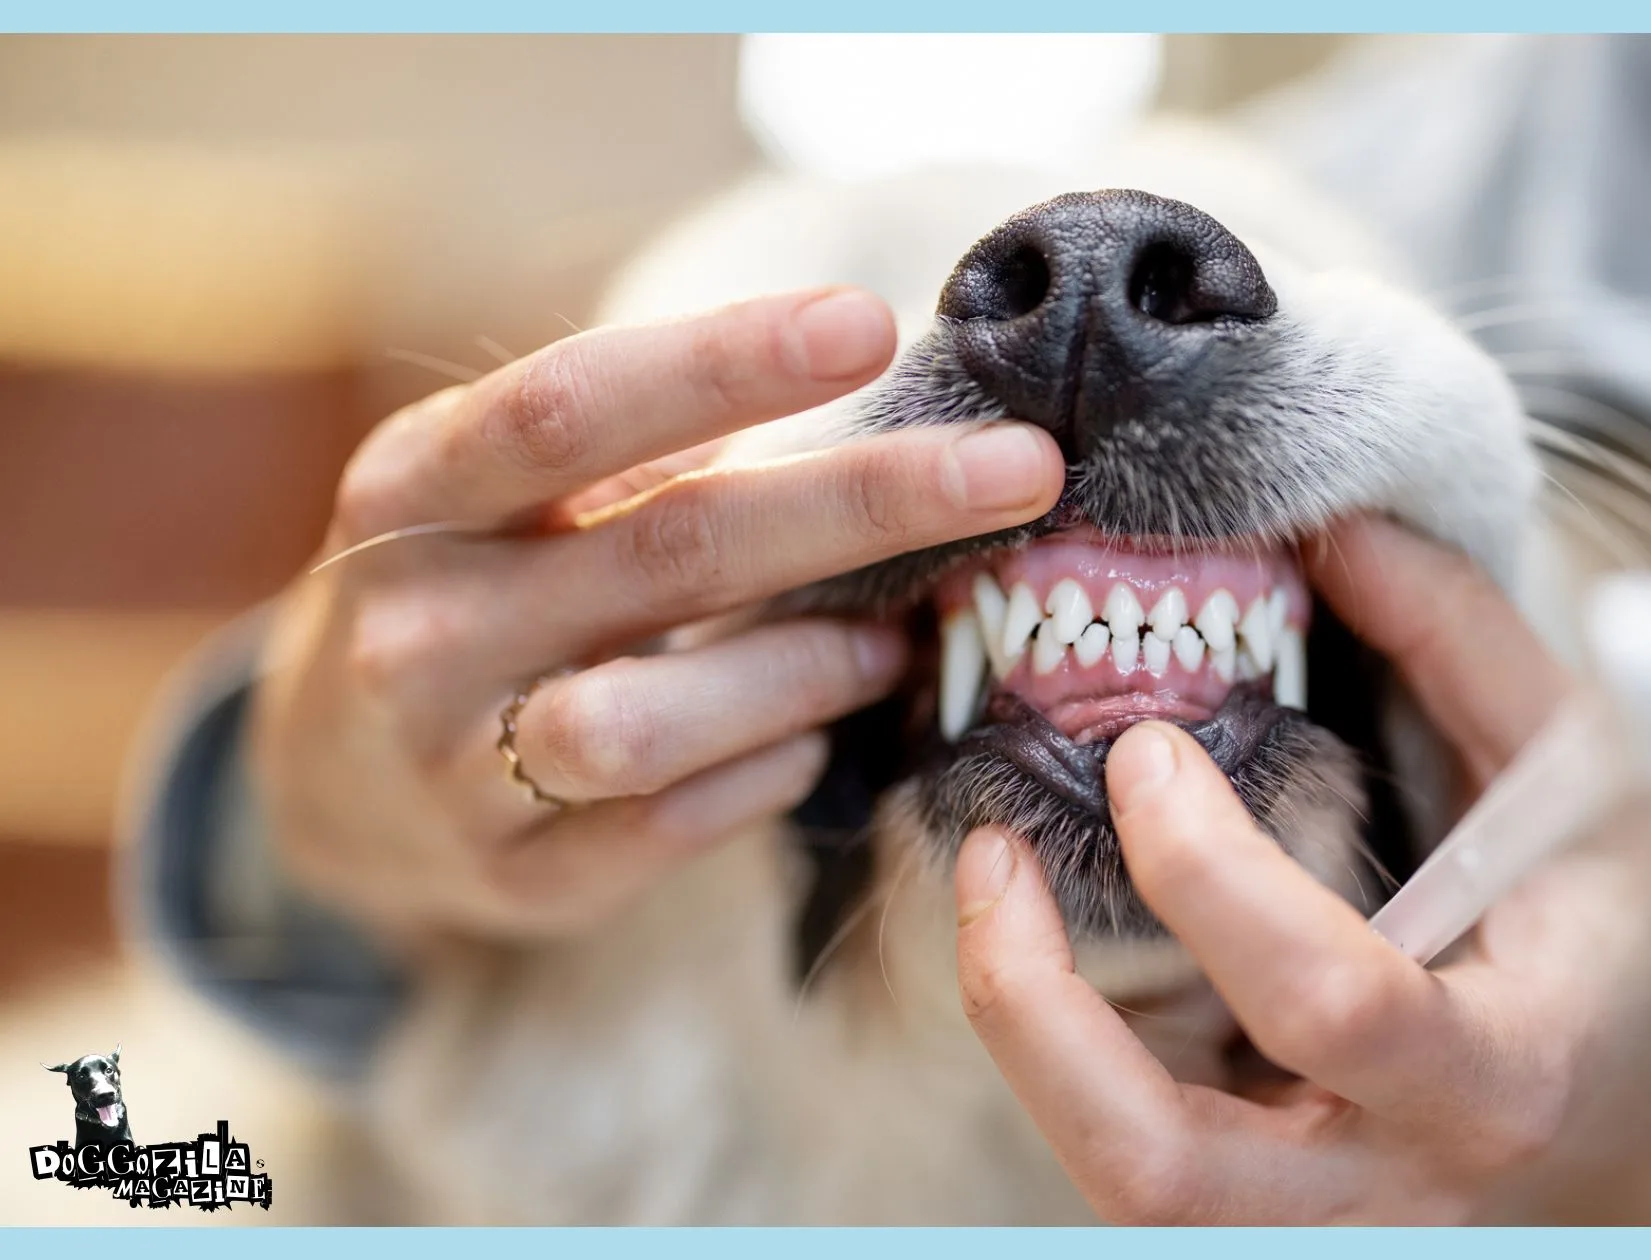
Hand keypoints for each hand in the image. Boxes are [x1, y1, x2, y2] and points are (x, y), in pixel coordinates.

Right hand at [251, 287, 1064, 947]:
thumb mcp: (513, 492)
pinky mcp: (508, 877)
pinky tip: (815, 740)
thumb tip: (856, 368)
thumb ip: (646, 442)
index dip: (721, 362)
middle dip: (862, 505)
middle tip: (1020, 470)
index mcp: (413, 490)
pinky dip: (765, 778)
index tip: (870, 323)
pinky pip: (663, 832)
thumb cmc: (481, 584)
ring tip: (896, 646)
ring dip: (809, 672)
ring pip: (653, 722)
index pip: (569, 408)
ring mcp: (453, 766)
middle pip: (667, 554)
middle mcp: (419, 626)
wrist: (331, 775)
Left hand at [952, 516, 1650, 1222]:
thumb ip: (1459, 638)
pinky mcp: (1260, 1200)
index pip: (1333, 1005)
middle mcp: (1393, 1181)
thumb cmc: (1619, 911)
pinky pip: (1126, 1143)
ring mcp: (1317, 1213)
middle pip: (1160, 1171)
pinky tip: (1049, 926)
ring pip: (1120, 1181)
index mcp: (1502, 1069)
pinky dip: (1060, 1041)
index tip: (1146, 748)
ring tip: (996, 877)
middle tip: (994, 852)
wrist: (1648, 1078)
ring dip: (1025, 1034)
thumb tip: (1328, 523)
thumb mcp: (1583, 761)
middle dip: (1037, 1012)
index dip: (1211, 875)